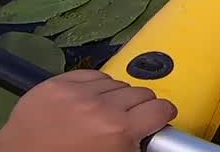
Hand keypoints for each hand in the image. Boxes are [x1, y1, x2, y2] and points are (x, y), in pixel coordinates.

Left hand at [0, 70, 176, 151]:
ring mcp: (76, 92)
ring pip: (116, 82)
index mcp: (119, 132)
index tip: (159, 118)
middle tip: (130, 119)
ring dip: (116, 96)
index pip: (160, 108)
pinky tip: (88, 100)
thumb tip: (146, 135)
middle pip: (140, 92)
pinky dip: (94, 86)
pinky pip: (90, 74)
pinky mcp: (56, 84)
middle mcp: (101, 107)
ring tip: (104, 111)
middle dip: (140, 106)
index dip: (163, 114)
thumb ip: (132, 145)